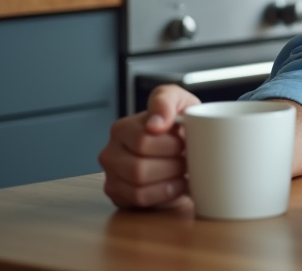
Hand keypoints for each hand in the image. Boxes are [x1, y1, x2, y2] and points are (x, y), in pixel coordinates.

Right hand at [98, 84, 200, 208]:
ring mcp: (112, 177)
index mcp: (122, 129)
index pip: (143, 141)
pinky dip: (164, 194)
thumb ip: (165, 100)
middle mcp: (110, 153)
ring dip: (169, 180)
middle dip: (171, 165)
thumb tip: (154, 124)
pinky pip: (140, 201)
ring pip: (138, 187)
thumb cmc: (182, 125)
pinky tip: (176, 184)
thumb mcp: (180, 101)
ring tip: (182, 171)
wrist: (190, 149)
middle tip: (186, 159)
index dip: (171, 145)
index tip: (185, 142)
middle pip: (138, 168)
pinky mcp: (120, 197)